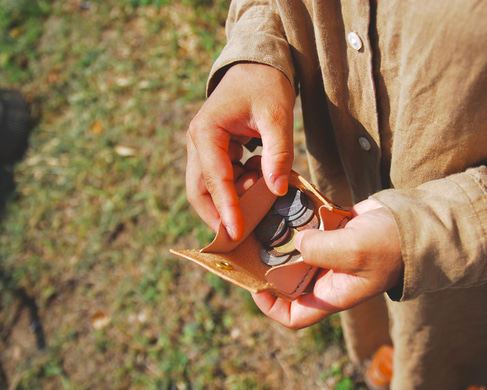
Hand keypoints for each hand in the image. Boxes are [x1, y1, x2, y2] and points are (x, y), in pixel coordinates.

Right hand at [186, 63, 295, 240]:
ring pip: (208, 188)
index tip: (236, 234)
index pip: (215, 180)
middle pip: (199, 191)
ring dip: (231, 201)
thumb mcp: (276, 115)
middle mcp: (197, 142)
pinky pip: (221, 179)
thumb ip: (277, 152)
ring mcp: (203, 148)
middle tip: (238, 238)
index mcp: (206, 132)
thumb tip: (277, 190)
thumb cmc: (266, 85)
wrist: (258, 66)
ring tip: (261, 197)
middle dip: (217, 216)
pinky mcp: (214, 151)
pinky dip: (238, 189)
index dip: (226, 209)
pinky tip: (260, 181)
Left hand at [252, 198, 403, 328]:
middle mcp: (327, 276)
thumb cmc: (391, 246)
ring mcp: (329, 253)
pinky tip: (288, 198)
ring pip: (294, 249)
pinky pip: (308, 226)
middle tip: (252, 240)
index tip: (256, 287)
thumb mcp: (355, 251)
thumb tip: (296, 240)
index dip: (272, 307)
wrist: (415, 223)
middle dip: (269, 262)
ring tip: (265, 214)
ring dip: (281, 233)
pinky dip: (299, 214)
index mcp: (332, 293)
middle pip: (287, 278)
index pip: (295, 316)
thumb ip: (321, 249)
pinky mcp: (333, 231)